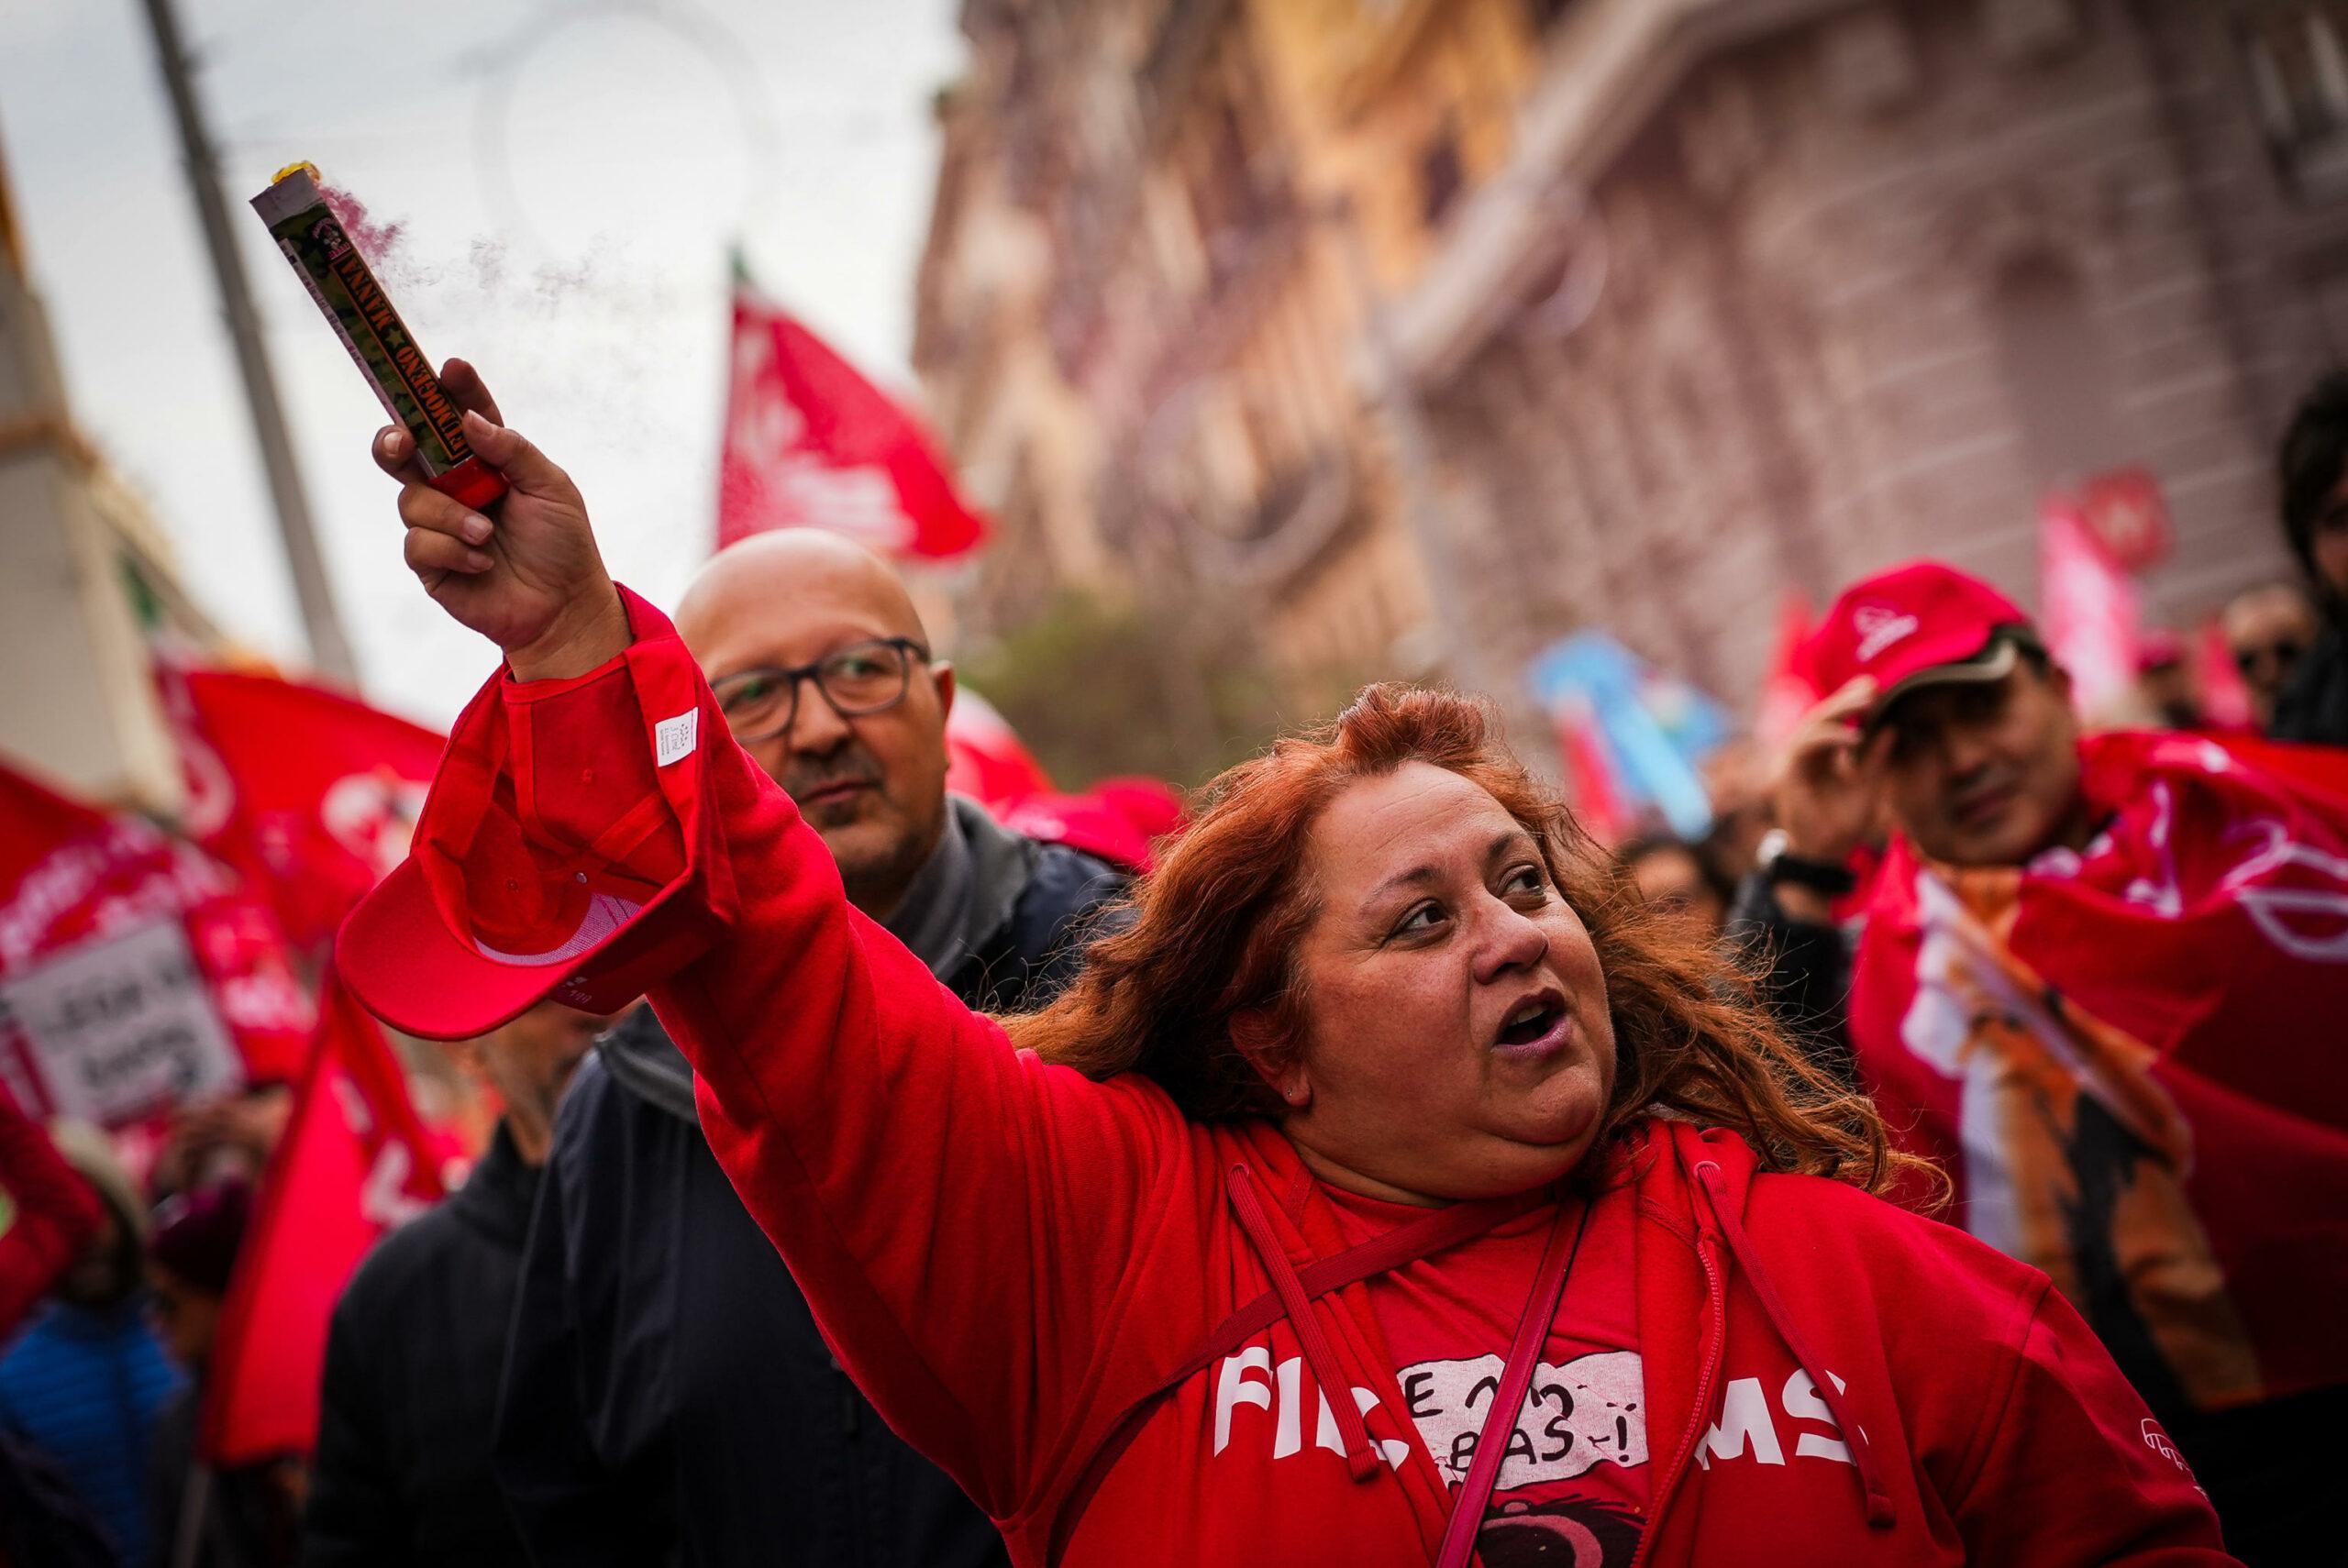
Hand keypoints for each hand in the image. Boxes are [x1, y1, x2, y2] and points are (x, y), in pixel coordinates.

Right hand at [373, 359, 627, 679]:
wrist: (564, 608)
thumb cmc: (563, 545)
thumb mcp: (552, 488)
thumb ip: (513, 451)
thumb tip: (468, 420)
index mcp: (485, 462)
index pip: (458, 417)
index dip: (450, 391)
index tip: (450, 368)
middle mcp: (454, 487)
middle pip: (403, 450)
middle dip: (394, 439)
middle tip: (403, 440)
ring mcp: (438, 523)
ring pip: (412, 500)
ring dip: (451, 516)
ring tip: (488, 535)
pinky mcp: (430, 562)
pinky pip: (419, 543)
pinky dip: (452, 550)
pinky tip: (482, 564)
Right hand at [1772, 676, 1888, 864]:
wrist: (1824, 854)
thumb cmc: (1844, 824)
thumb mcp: (1869, 785)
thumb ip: (1877, 758)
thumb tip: (1893, 728)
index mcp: (1822, 754)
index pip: (1834, 719)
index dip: (1852, 701)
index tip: (1877, 687)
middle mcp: (1805, 754)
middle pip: (1823, 716)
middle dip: (1847, 699)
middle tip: (1873, 686)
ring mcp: (1794, 762)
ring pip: (1812, 725)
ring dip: (1838, 711)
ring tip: (1867, 703)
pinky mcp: (1789, 774)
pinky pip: (1806, 747)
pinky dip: (1829, 738)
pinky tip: (1855, 737)